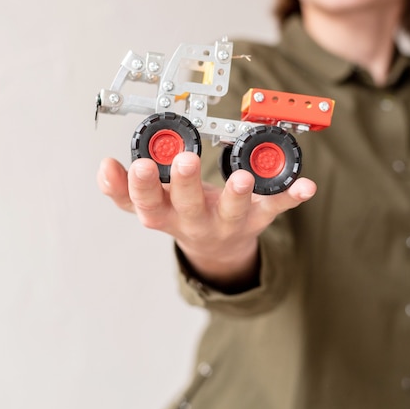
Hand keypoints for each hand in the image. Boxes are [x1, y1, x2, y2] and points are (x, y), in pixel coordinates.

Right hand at [97, 152, 315, 287]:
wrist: (215, 247)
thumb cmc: (180, 213)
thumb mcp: (150, 203)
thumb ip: (123, 188)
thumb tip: (104, 168)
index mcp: (164, 214)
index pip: (144, 204)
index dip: (136, 188)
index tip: (132, 166)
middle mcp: (194, 222)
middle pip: (187, 207)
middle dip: (186, 185)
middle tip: (185, 161)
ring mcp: (227, 222)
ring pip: (232, 212)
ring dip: (237, 196)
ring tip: (241, 179)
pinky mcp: (256, 218)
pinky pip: (276, 208)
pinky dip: (292, 196)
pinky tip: (306, 185)